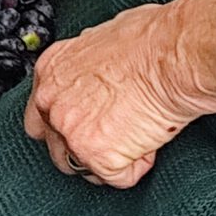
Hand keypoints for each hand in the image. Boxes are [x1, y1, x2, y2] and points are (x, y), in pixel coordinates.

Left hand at [25, 0, 215, 187]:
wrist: (174, 57)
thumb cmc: (153, 41)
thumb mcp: (103, 38)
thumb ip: (88, 64)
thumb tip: (99, 71)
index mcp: (51, 70)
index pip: (41, 112)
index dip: (67, 123)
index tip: (89, 125)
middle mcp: (52, 101)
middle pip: (55, 146)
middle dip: (84, 147)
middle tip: (116, 137)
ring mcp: (70, 131)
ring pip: (81, 167)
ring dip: (109, 160)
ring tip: (138, 137)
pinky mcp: (96, 156)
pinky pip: (117, 177)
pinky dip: (139, 166)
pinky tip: (151, 141)